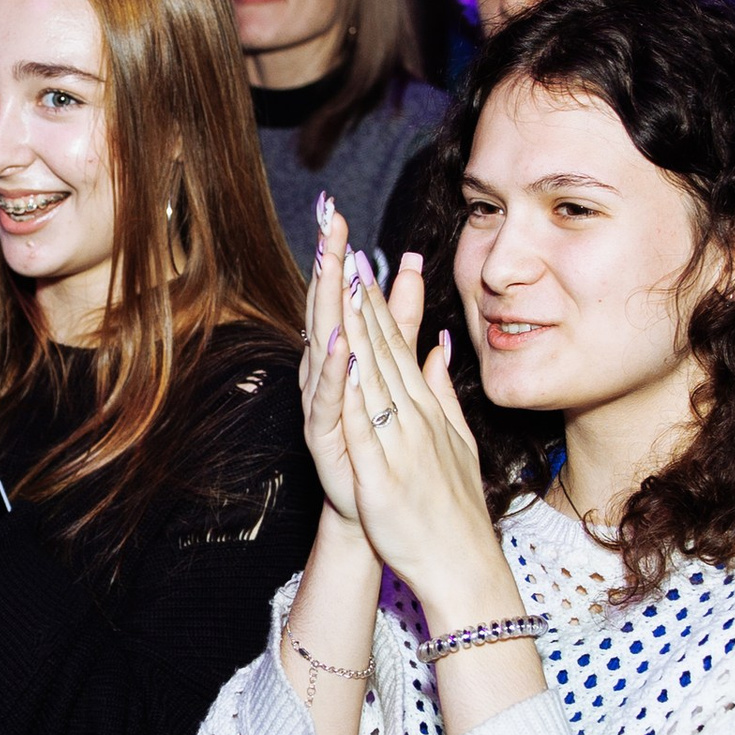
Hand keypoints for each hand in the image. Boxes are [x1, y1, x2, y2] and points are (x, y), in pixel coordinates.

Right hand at [298, 193, 425, 534]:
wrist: (378, 517)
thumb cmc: (384, 451)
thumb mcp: (400, 376)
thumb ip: (403, 328)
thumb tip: (410, 276)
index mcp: (348, 363)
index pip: (345, 302)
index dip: (342, 260)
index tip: (341, 218)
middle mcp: (329, 380)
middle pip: (328, 313)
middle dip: (328, 268)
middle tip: (327, 222)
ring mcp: (324, 409)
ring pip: (323, 350)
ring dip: (326, 309)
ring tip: (329, 268)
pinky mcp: (326, 441)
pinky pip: (329, 403)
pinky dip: (334, 375)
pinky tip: (339, 346)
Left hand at [334, 248, 513, 625]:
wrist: (462, 564)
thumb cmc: (452, 508)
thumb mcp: (455, 440)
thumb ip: (445, 392)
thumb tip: (441, 348)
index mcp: (425, 408)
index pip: (397, 345)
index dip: (377, 302)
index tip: (362, 261)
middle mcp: (414, 415)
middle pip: (383, 346)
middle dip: (363, 296)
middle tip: (348, 248)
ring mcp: (400, 441)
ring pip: (373, 374)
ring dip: (357, 325)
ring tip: (343, 280)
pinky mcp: (383, 471)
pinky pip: (363, 422)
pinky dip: (351, 387)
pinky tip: (341, 355)